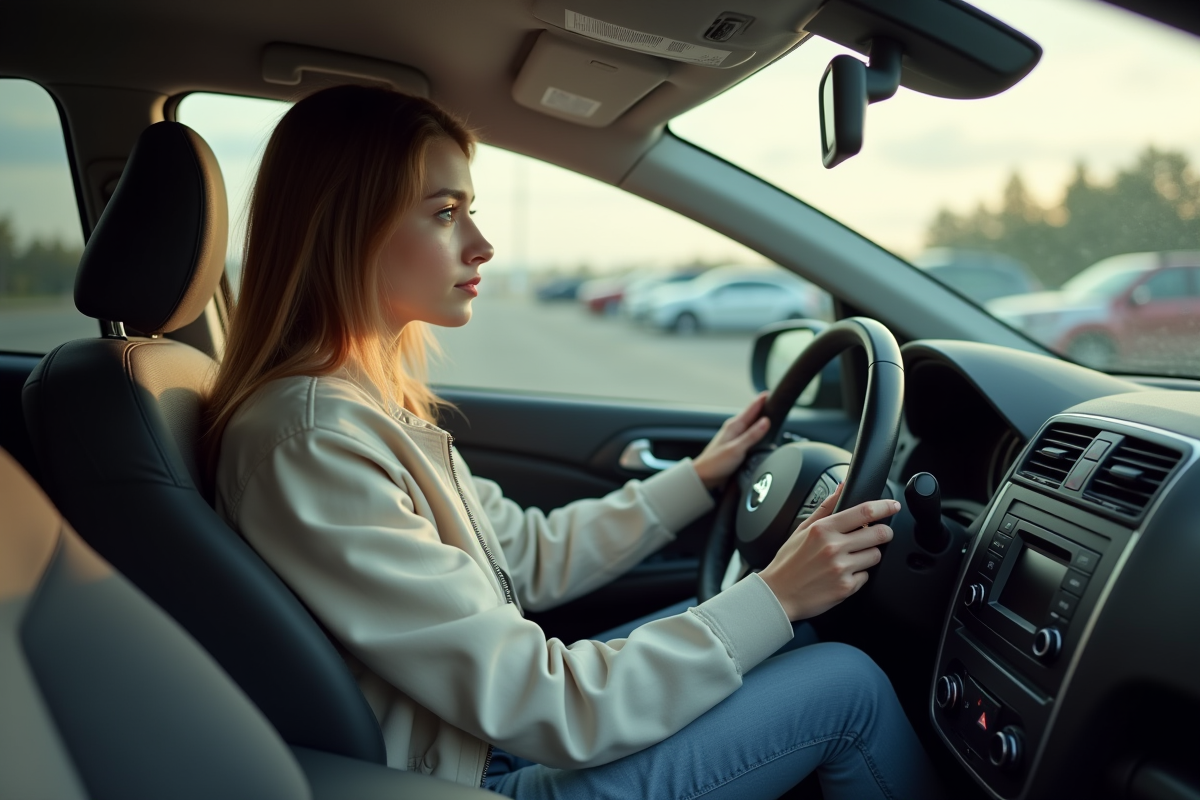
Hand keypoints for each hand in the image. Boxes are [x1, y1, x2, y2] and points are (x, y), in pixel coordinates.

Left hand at [692, 392, 770, 489]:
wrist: (703, 476)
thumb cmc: (715, 463)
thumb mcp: (737, 449)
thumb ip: (752, 435)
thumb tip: (766, 421)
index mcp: (734, 425)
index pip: (751, 408)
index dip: (762, 399)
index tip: (771, 392)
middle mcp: (734, 428)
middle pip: (752, 414)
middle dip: (764, 408)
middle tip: (776, 402)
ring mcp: (735, 437)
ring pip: (751, 424)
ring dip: (760, 419)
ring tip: (772, 415)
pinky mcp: (736, 446)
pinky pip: (749, 434)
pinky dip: (756, 431)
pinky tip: (761, 434)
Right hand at [759, 483, 898, 621]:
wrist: (778, 594)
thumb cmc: (788, 562)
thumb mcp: (802, 530)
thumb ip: (826, 508)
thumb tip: (841, 487)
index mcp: (823, 529)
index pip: (864, 512)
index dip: (884, 507)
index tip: (893, 505)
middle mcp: (834, 547)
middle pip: (879, 533)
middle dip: (884, 532)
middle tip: (879, 533)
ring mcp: (841, 568)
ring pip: (876, 555)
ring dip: (869, 554)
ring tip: (852, 557)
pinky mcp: (846, 587)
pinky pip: (866, 576)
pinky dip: (859, 574)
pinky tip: (843, 574)